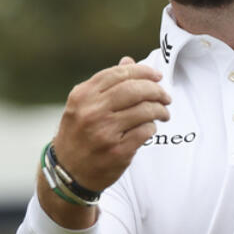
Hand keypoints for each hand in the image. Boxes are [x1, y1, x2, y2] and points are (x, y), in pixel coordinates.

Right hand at [51, 56, 170, 190]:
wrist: (67, 173)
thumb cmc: (78, 134)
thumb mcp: (83, 106)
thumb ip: (106, 84)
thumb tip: (129, 61)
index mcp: (82, 95)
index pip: (119, 73)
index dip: (143, 71)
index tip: (157, 76)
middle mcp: (92, 111)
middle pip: (134, 90)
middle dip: (156, 90)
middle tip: (165, 96)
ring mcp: (104, 132)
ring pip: (144, 110)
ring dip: (160, 110)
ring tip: (164, 113)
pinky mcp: (117, 151)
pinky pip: (145, 131)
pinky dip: (152, 127)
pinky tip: (150, 128)